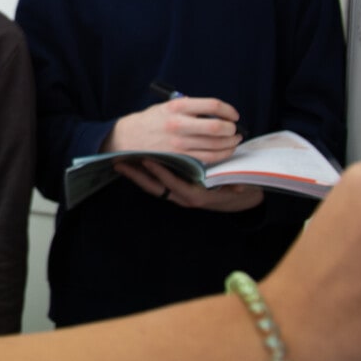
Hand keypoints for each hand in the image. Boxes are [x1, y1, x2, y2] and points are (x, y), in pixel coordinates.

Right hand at [104, 97, 242, 162]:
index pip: (212, 105)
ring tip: (234, 140)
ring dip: (230, 143)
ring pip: (216, 145)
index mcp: (176, 107)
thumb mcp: (166, 106)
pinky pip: (207, 158)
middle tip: (235, 129)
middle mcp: (179, 124)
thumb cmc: (149, 121)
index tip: (233, 115)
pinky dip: (221, 155)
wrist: (127, 138)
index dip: (228, 110)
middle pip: (217, 126)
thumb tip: (214, 111)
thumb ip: (188, 107)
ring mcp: (179, 143)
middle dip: (232, 129)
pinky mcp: (179, 157)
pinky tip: (224, 151)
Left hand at [115, 156, 264, 211]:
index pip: (175, 185)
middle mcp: (184, 197)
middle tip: (121, 162)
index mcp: (197, 196)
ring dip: (137, 175)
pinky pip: (156, 184)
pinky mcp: (174, 190)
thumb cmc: (238, 189)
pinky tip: (134, 163)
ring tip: (121, 162)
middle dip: (137, 176)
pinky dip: (144, 175)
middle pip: (156, 188)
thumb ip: (236, 186)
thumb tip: (237, 188)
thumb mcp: (239, 187)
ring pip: (153, 187)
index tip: (148, 160)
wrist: (239, 199)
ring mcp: (177, 195)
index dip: (161, 173)